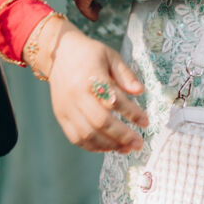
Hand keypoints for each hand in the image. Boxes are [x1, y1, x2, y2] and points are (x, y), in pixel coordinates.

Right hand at [31, 17, 146, 152]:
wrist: (58, 54)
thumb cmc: (88, 54)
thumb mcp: (110, 56)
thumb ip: (125, 74)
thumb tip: (140, 91)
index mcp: (90, 77)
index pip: (114, 100)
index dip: (132, 113)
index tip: (146, 122)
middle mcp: (76, 95)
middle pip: (100, 122)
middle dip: (122, 135)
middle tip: (138, 143)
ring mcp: (67, 107)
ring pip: (88, 134)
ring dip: (109, 145)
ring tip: (126, 148)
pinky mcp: (61, 115)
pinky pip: (76, 137)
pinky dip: (93, 147)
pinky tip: (108, 148)